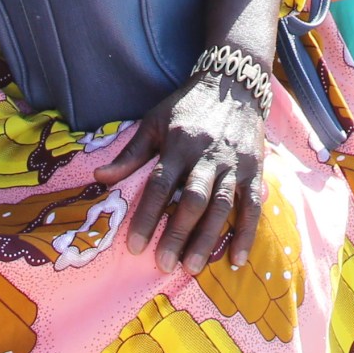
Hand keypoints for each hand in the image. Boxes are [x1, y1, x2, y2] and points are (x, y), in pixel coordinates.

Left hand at [96, 67, 269, 274]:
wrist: (233, 84)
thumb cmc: (187, 107)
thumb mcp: (154, 121)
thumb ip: (130, 154)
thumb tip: (98, 178)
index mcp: (178, 144)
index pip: (160, 185)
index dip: (148, 216)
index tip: (136, 246)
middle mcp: (206, 156)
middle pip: (192, 200)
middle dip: (178, 235)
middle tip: (164, 265)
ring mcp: (233, 164)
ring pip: (221, 206)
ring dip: (207, 239)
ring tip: (193, 268)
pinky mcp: (254, 170)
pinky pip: (252, 205)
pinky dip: (246, 233)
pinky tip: (236, 259)